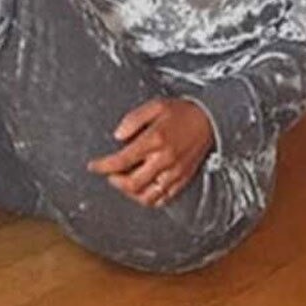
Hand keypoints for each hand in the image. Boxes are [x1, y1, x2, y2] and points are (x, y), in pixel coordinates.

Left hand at [86, 97, 215, 207]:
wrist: (212, 120)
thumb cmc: (182, 112)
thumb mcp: (155, 106)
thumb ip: (133, 120)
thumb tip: (117, 136)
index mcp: (155, 141)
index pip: (122, 161)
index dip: (103, 166)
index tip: (93, 166)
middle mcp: (164, 160)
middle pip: (132, 184)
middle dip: (115, 181)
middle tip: (109, 174)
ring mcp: (175, 173)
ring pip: (147, 196)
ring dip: (130, 193)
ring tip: (123, 182)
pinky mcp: (183, 180)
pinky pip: (163, 199)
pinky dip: (148, 199)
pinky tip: (141, 189)